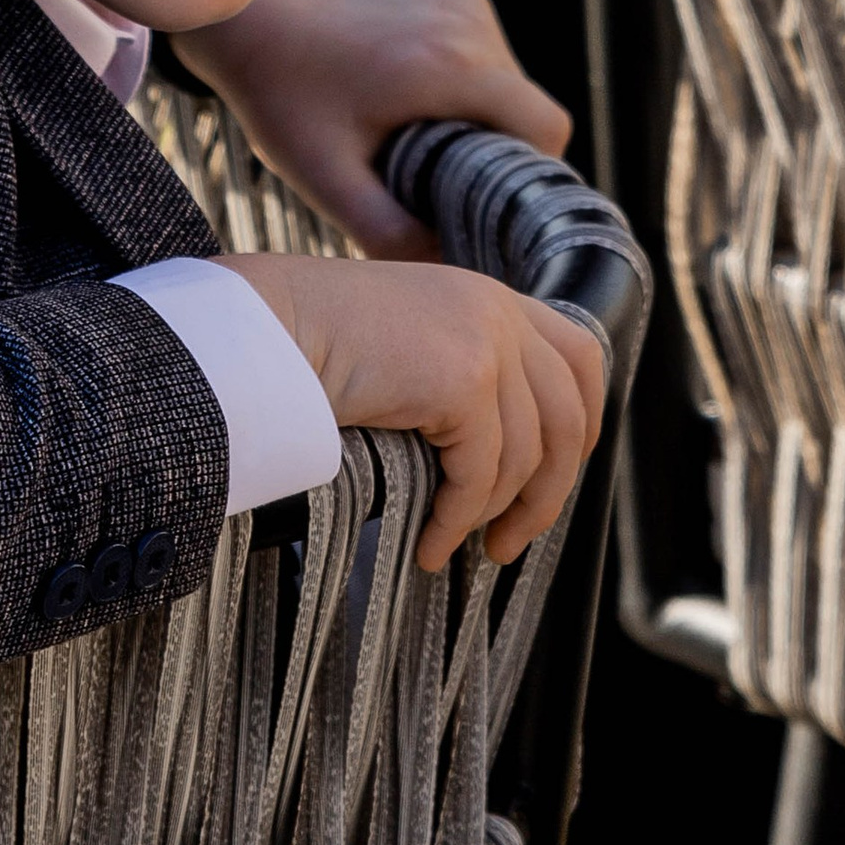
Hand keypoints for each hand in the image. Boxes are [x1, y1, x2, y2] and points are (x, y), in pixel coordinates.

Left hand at [174, 0, 571, 259]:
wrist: (250, 19)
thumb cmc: (281, 98)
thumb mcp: (325, 179)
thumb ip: (388, 233)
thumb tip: (448, 268)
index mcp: (453, 66)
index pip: (546, 130)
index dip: (526, 177)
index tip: (477, 201)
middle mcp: (470, 24)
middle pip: (529, 110)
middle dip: (494, 152)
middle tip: (432, 179)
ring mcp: (463, 3)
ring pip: (509, 84)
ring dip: (477, 119)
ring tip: (413, 140)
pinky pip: (486, 57)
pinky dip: (462, 87)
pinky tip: (407, 104)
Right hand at [228, 254, 605, 570]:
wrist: (259, 327)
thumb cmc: (306, 346)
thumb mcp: (401, 344)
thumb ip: (452, 370)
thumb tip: (492, 456)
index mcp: (488, 296)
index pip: (579, 357)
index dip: (584, 422)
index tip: (557, 474)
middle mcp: (497, 310)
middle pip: (568, 416)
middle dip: (550, 491)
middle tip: (511, 541)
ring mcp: (486, 340)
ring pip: (526, 456)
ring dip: (494, 515)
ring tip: (459, 548)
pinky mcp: (464, 378)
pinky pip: (479, 473)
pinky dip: (456, 520)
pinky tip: (429, 545)